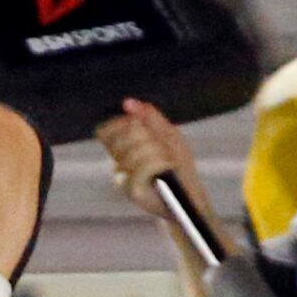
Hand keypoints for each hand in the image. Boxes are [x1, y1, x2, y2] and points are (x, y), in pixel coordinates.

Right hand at [96, 98, 205, 224]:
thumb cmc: (178, 166)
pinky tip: (163, 171)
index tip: (139, 126)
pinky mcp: (130, 190)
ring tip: (166, 162)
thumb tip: (128, 102)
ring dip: (156, 153)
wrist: (187, 194)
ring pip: (134, 151)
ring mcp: (123, 177)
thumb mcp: (168, 134)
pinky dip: (157, 166)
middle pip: (124, 136)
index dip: (123, 124)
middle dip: (147, 138)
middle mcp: (120, 161)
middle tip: (162, 149)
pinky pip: (141, 168)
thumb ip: (149, 116)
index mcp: (126, 146)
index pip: (110, 130)